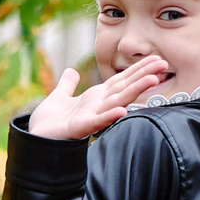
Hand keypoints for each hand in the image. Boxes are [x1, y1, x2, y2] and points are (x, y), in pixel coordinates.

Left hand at [25, 58, 169, 140]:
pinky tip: (121, 111)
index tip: (156, 59)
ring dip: (135, 91)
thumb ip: (67, 84)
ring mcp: (91, 117)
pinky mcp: (80, 128)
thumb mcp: (59, 97)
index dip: (137, 69)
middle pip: (125, 87)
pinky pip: (97, 121)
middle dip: (144, 75)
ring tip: (153, 79)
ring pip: (117, 101)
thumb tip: (71, 71)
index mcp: (95, 98)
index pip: (121, 80)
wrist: (35, 140)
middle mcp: (98, 106)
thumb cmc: (49, 123)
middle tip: (164, 63)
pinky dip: (108, 116)